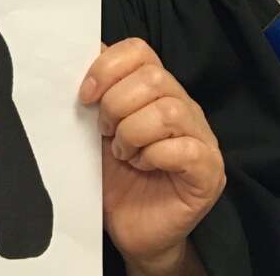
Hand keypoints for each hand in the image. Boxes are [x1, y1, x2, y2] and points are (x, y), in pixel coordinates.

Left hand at [79, 39, 224, 273]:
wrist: (130, 228)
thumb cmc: (115, 177)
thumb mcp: (94, 129)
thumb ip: (92, 93)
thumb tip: (71, 55)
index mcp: (156, 90)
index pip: (138, 51)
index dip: (106, 68)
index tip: (85, 96)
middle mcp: (183, 106)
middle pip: (153, 78)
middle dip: (116, 105)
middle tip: (105, 132)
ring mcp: (201, 138)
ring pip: (168, 111)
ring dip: (133, 133)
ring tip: (123, 153)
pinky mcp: (208, 171)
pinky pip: (184, 149)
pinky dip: (153, 156)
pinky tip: (142, 167)